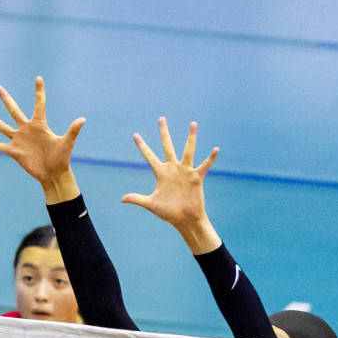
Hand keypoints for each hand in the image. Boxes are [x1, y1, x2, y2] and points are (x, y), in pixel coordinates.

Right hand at [0, 77, 84, 203]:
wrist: (53, 173)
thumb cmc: (61, 157)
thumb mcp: (67, 143)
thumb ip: (73, 130)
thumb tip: (82, 119)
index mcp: (39, 124)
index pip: (39, 104)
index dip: (39, 91)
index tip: (38, 78)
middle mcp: (27, 129)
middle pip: (13, 110)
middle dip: (6, 99)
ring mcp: (18, 139)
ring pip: (2, 126)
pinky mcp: (13, 151)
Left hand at [120, 118, 221, 253]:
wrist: (184, 219)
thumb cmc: (168, 212)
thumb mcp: (151, 204)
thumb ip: (137, 199)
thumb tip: (122, 199)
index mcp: (161, 173)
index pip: (149, 156)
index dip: (142, 146)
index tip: (135, 135)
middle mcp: (173, 169)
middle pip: (167, 146)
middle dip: (164, 133)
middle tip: (161, 119)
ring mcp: (185, 171)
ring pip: (188, 151)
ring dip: (191, 138)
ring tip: (192, 123)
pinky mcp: (196, 177)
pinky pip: (204, 166)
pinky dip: (210, 159)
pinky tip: (215, 149)